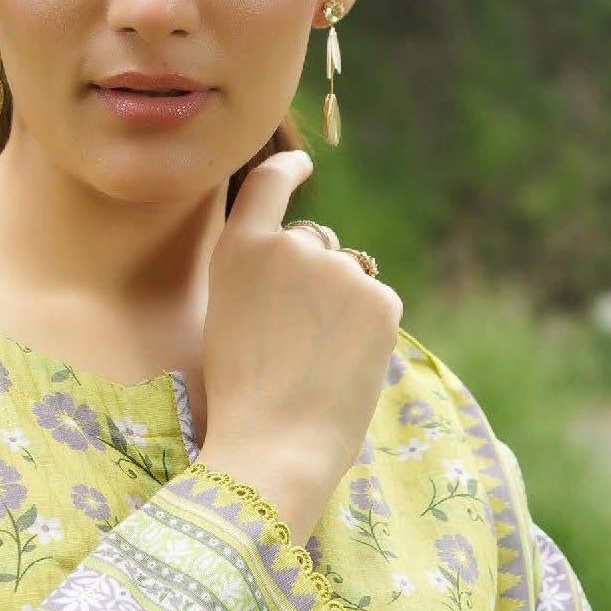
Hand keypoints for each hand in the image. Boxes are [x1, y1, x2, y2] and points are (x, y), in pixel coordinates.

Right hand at [199, 148, 402, 538]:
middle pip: (314, 245)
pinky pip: (378, 304)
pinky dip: (368, 333)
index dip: (289, 170)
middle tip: (296, 343)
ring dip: (341, 309)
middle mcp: (291, 245)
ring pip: (349, 278)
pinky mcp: (380, 296)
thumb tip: (315, 261)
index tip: (305, 165)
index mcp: (241, 250)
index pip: (269, 184)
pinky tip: (343, 368)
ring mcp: (339, 268)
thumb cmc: (241, 399)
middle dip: (314, 281)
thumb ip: (263, 278)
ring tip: (316, 364)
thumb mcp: (229, 318)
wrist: (274, 445)